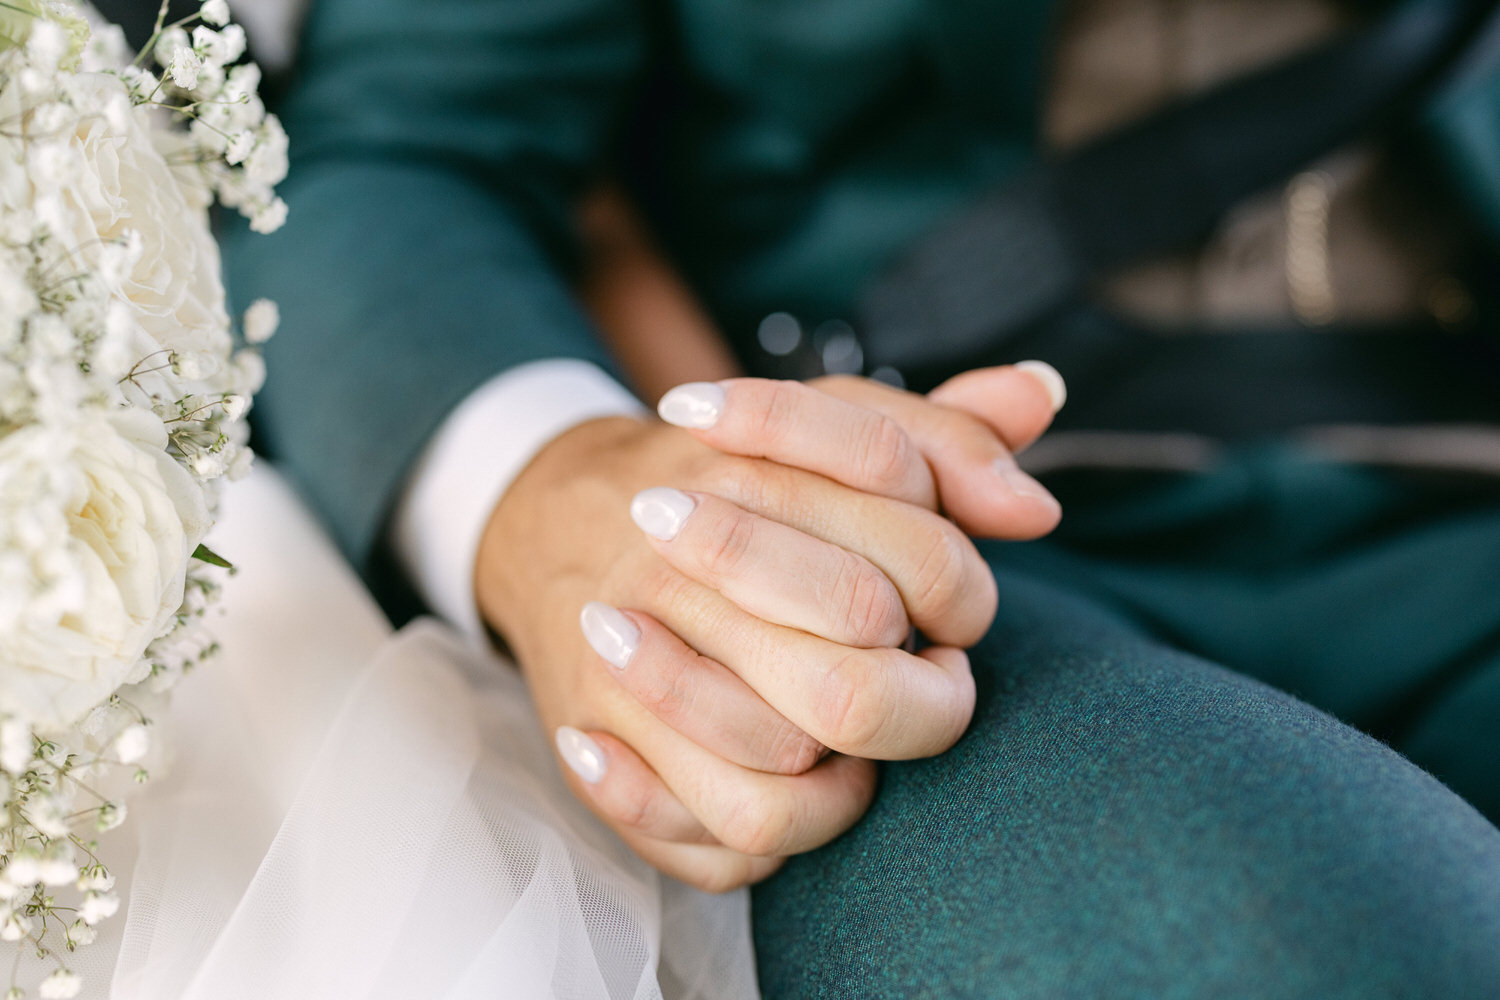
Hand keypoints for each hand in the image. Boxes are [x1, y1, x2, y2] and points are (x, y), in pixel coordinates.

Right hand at [476, 364, 1062, 889]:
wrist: (554, 514)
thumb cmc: (727, 478)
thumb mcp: (831, 427)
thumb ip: (946, 442)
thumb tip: (1040, 507)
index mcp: (762, 475)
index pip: (924, 564)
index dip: (963, 603)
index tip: (940, 609)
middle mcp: (686, 567)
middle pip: (855, 688)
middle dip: (916, 701)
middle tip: (910, 677)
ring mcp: (632, 658)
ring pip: (790, 781)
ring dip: (847, 780)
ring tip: (842, 738)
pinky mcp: (597, 736)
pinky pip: (717, 835)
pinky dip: (770, 832)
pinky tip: (782, 778)